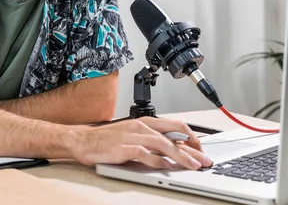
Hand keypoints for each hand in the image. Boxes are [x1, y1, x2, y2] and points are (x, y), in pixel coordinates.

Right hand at [71, 117, 213, 169]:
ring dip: (181, 156)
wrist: (84, 140)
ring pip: (163, 145)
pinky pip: (145, 154)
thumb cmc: (108, 139)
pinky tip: (166, 167)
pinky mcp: (124, 148)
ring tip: (192, 165)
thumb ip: (153, 140)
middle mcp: (142, 126)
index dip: (192, 138)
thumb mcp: (134, 135)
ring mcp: (133, 136)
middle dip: (193, 149)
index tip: (201, 149)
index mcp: (146, 121)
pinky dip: (157, 161)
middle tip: (204, 160)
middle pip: (174, 136)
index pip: (176, 126)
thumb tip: (174, 151)